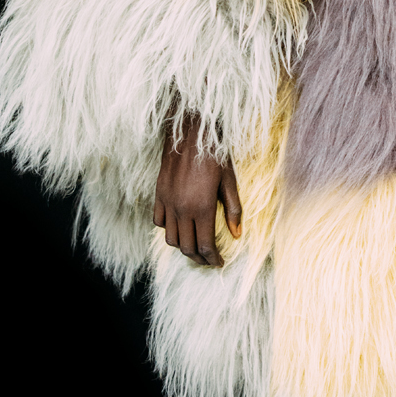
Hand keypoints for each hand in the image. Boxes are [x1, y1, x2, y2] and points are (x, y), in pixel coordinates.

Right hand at [154, 113, 241, 265]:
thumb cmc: (214, 155)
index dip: (213, 259)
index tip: (220, 263)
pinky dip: (167, 230)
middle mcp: (182, 209)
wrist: (190, 133)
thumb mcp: (229, 181)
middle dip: (199, 258)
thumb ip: (233, 210)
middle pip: (187, 247)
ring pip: (171, 239)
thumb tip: (237, 234)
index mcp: (202, 207)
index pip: (205, 245)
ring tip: (195, 247)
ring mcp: (168, 203)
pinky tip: (179, 227)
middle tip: (209, 260)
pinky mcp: (159, 195)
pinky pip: (158, 222)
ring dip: (183, 248)